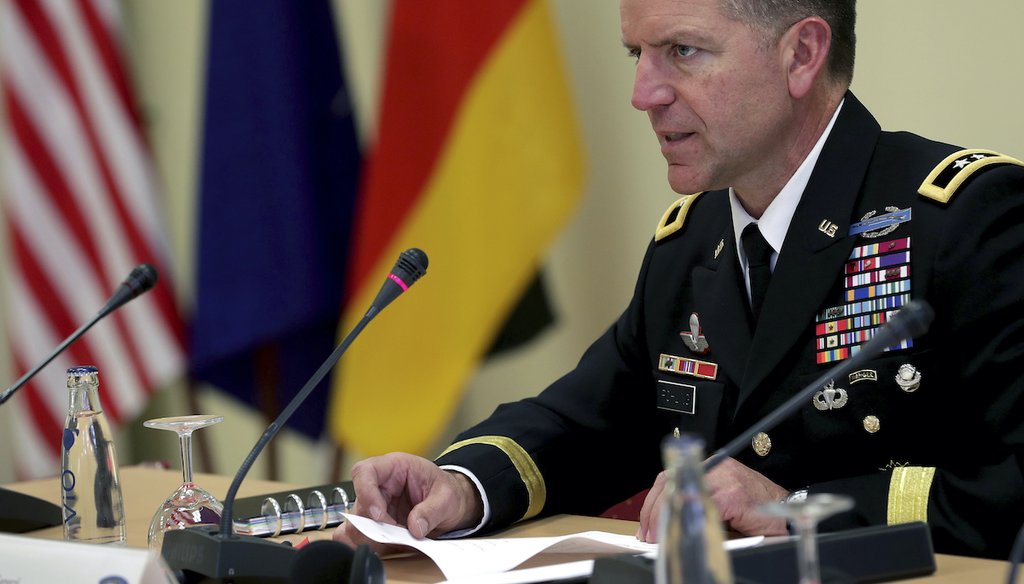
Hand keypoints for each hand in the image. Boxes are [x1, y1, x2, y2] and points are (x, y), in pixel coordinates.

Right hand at [332, 452, 482, 551]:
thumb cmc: (446, 491)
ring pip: (357, 527)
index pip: (364, 472)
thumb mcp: (447, 497)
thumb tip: (415, 527)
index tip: (379, 514)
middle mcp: (379, 487)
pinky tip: (395, 546)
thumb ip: (432, 510)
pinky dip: (378, 547)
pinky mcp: (378, 527)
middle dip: (373, 525)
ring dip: (375, 539)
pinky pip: (365, 540)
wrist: (452, 505)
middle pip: (358, 505)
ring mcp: (375, 508)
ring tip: (400, 540)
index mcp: (393, 467)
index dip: (365, 493)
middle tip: (398, 534)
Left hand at [635, 457, 787, 542]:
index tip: (645, 525)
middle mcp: (715, 468)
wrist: (790, 512)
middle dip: (654, 512)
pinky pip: (702, 507)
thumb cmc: (758, 510)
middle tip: (648, 536)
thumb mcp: (721, 505)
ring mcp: (724, 479)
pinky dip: (689, 522)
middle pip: (671, 483)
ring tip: (661, 539)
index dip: (653, 504)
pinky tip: (682, 533)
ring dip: (667, 519)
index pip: (671, 478)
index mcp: (710, 468)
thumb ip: (697, 505)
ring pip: (682, 494)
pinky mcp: (733, 495)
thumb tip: (667, 525)